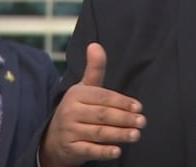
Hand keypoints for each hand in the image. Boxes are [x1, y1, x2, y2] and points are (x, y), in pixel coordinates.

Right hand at [40, 42, 145, 166]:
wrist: (53, 139)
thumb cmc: (76, 110)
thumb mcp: (84, 88)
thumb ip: (94, 69)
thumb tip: (95, 45)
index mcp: (77, 95)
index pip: (102, 97)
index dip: (122, 102)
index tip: (139, 107)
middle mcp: (71, 112)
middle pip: (102, 115)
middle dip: (124, 118)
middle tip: (142, 121)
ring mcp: (69, 131)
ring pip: (98, 133)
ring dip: (118, 134)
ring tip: (136, 135)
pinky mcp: (70, 149)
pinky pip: (88, 150)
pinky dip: (103, 151)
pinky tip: (117, 150)